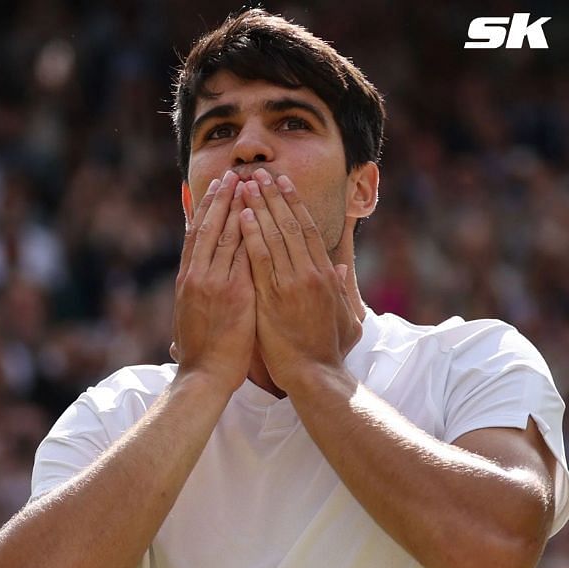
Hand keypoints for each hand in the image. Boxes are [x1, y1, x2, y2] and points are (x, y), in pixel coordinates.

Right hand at [172, 170, 254, 394]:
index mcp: (187, 280)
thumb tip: (198, 284)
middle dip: (219, 200)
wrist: (203, 375)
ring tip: (245, 183)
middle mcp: (196, 276)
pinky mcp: (232, 292)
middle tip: (231, 175)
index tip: (214, 190)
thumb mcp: (192, 317)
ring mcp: (212, 282)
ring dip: (235, 207)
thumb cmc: (201, 353)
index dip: (205, 211)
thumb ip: (198, 296)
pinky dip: (247, 232)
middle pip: (207, 228)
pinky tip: (256, 213)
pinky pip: (241, 254)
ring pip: (223, 235)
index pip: (195, 236)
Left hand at [238, 168, 360, 394]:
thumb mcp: (345, 317)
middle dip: (274, 196)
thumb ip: (341, 288)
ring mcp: (292, 284)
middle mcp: (310, 273)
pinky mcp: (273, 297)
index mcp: (325, 275)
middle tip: (260, 173)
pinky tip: (240, 217)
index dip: (294, 204)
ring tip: (247, 184)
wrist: (314, 375)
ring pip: (274, 236)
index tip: (283, 183)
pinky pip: (259, 259)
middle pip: (290, 225)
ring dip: (259, 207)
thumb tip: (340, 265)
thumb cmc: (327, 350)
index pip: (308, 229)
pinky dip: (251, 236)